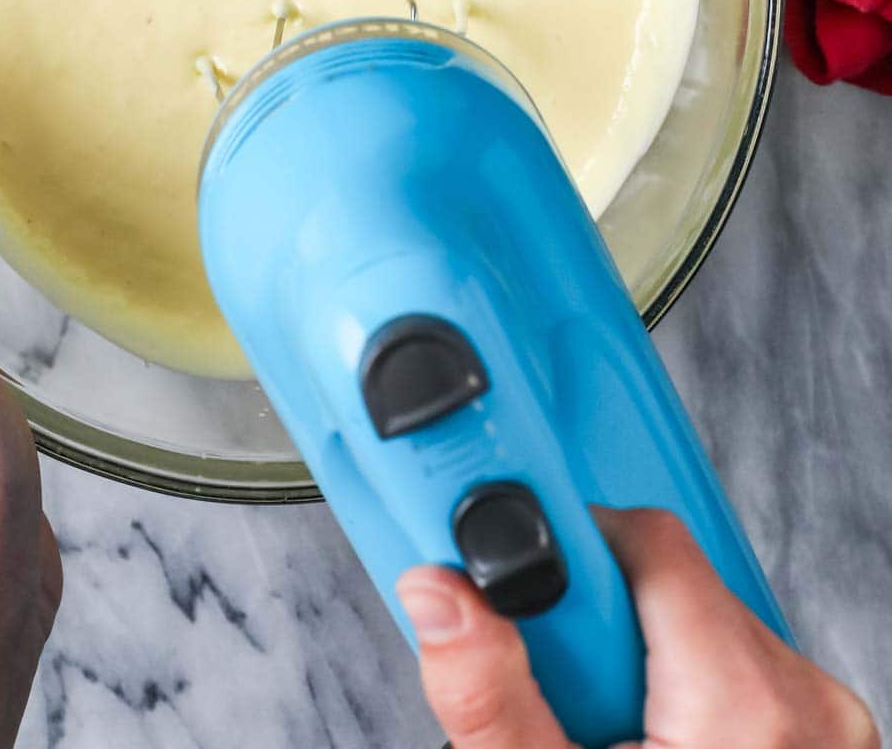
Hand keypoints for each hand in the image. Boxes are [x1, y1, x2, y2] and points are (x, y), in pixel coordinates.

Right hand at [397, 508, 877, 748]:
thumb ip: (491, 696)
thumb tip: (440, 594)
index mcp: (746, 705)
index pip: (645, 541)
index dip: (565, 559)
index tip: (518, 591)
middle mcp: (809, 705)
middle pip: (669, 582)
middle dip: (595, 627)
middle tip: (562, 699)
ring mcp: (829, 726)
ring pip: (701, 622)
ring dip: (637, 660)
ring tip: (605, 735)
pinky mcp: (825, 740)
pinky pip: (738, 668)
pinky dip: (683, 690)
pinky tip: (647, 744)